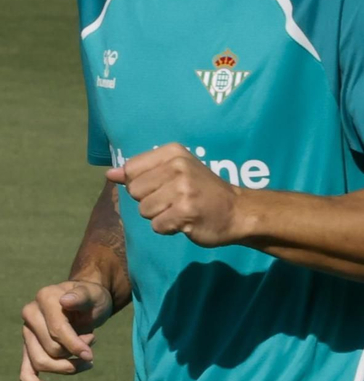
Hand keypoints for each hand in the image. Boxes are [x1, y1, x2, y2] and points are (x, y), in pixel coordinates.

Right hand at [19, 279, 113, 380]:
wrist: (88, 302)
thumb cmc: (92, 298)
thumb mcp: (93, 294)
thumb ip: (81, 297)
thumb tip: (66, 301)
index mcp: (45, 298)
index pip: (56, 330)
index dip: (75, 345)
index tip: (90, 355)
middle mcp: (30, 315)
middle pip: (50, 349)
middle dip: (74, 354)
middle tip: (91, 347)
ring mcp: (27, 333)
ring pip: (41, 362)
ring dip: (66, 368)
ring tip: (87, 362)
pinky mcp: (29, 348)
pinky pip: (26, 372)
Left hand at [106, 143, 244, 247]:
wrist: (237, 210)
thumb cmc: (203, 190)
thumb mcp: (175, 172)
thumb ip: (141, 172)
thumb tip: (110, 174)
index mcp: (173, 152)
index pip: (131, 170)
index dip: (143, 184)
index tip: (166, 185)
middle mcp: (178, 166)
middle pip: (134, 191)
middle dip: (149, 201)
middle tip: (175, 200)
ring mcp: (182, 189)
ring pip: (144, 210)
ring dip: (159, 216)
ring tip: (181, 210)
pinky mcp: (185, 211)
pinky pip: (156, 226)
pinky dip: (168, 228)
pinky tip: (185, 221)